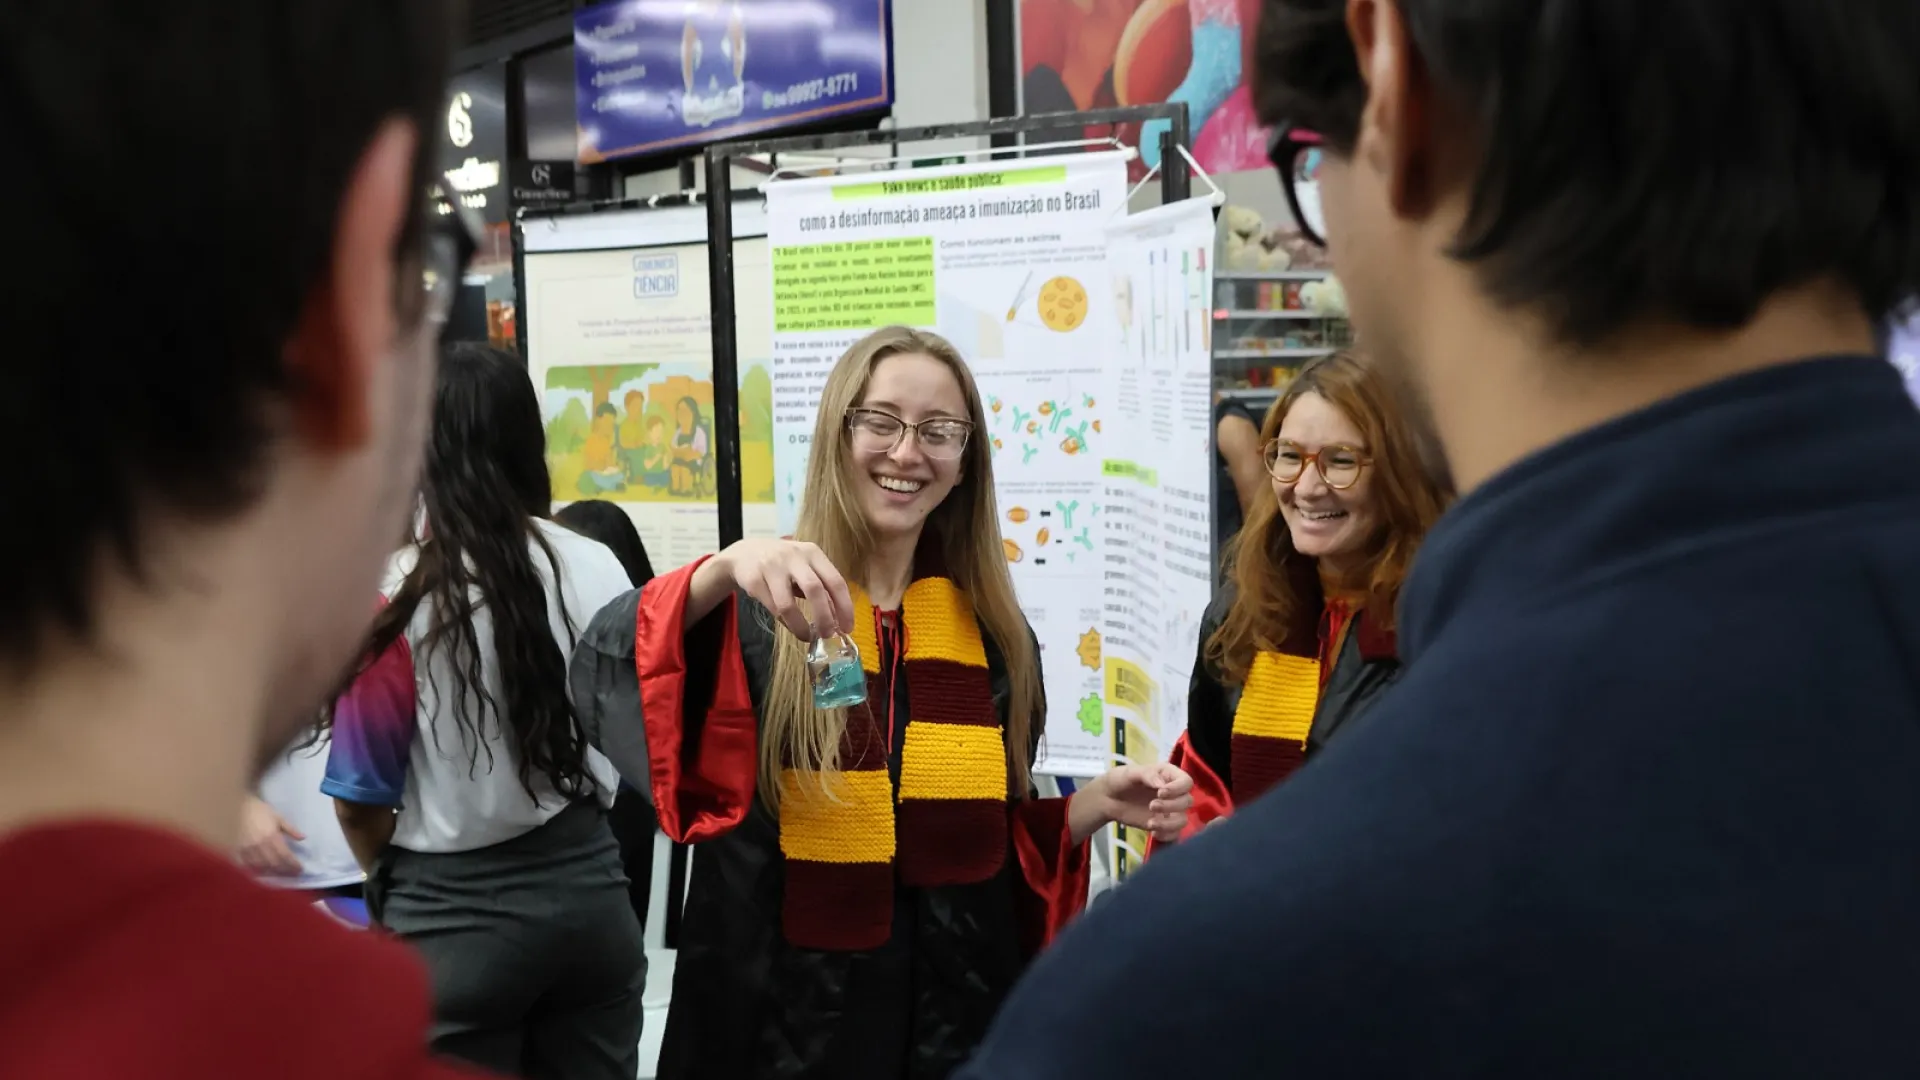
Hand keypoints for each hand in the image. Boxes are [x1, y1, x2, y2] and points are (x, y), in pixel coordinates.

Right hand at [237, 796, 303, 877]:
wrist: (236, 806)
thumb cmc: (259, 810)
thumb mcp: (277, 817)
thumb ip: (290, 829)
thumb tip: (303, 838)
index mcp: (272, 836)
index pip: (285, 855)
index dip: (293, 864)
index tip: (300, 869)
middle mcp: (260, 846)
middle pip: (274, 864)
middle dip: (285, 870)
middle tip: (292, 873)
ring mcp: (247, 850)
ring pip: (261, 867)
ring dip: (271, 872)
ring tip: (279, 873)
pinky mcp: (236, 851)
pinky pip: (246, 865)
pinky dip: (255, 870)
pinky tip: (261, 872)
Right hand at [718, 538, 856, 639]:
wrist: (743, 553)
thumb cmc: (782, 564)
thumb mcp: (804, 566)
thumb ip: (821, 586)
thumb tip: (838, 617)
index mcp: (812, 553)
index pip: (835, 580)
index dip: (844, 607)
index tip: (848, 628)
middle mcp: (794, 557)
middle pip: (815, 590)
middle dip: (824, 618)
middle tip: (828, 636)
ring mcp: (771, 567)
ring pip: (788, 604)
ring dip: (800, 626)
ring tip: (806, 637)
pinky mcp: (754, 580)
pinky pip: (771, 608)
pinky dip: (784, 622)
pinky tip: (789, 625)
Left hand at [1095, 762, 1194, 842]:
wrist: (1107, 799)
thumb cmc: (1120, 780)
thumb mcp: (1130, 772)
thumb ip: (1147, 774)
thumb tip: (1162, 785)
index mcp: (1168, 775)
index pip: (1186, 782)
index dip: (1178, 789)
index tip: (1160, 792)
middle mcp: (1173, 792)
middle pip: (1187, 801)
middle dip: (1171, 806)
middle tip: (1151, 805)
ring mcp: (1169, 810)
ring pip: (1183, 820)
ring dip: (1169, 824)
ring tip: (1150, 823)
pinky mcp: (1163, 824)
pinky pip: (1174, 834)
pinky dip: (1166, 836)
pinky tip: (1153, 833)